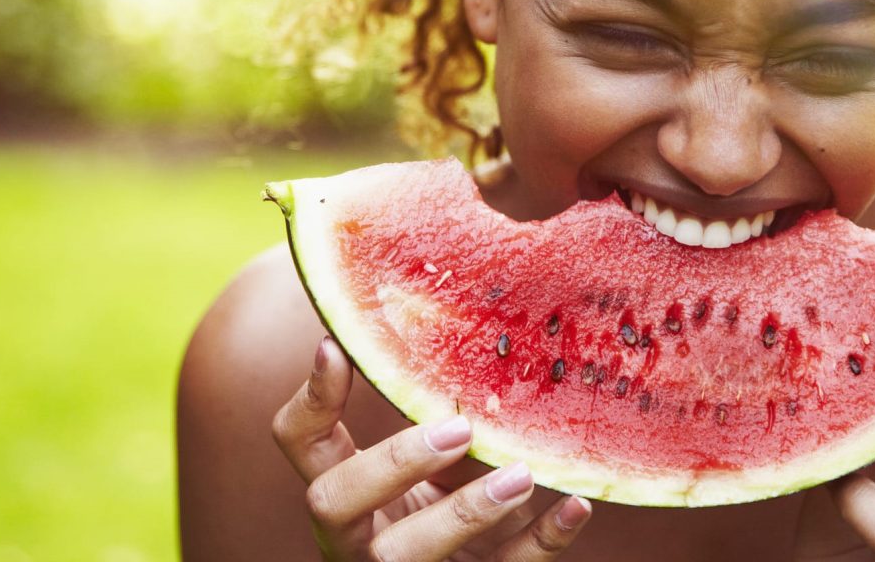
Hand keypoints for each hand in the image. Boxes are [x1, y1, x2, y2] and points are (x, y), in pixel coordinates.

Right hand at [271, 337, 592, 560]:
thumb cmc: (449, 500)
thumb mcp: (433, 460)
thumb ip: (435, 418)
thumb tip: (465, 335)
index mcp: (344, 492)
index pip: (298, 443)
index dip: (311, 398)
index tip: (336, 344)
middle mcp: (358, 538)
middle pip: (333, 504)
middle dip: (391, 463)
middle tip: (457, 428)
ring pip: (406, 556)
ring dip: (466, 511)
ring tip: (521, 473)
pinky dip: (543, 541)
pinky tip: (575, 505)